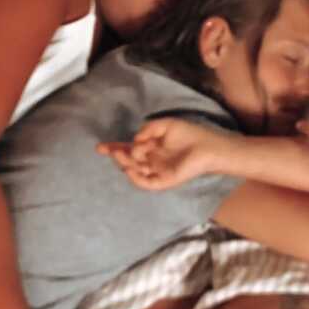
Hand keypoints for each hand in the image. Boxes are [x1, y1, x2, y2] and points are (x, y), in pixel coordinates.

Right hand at [97, 118, 221, 189]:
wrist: (208, 147)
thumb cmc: (189, 134)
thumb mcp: (166, 125)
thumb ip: (148, 129)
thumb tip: (134, 140)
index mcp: (151, 147)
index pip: (129, 149)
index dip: (114, 148)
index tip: (100, 147)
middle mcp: (151, 160)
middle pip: (128, 160)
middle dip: (117, 155)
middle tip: (110, 150)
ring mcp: (157, 171)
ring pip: (135, 170)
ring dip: (125, 164)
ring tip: (120, 154)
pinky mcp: (164, 180)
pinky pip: (147, 183)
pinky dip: (136, 178)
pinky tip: (130, 168)